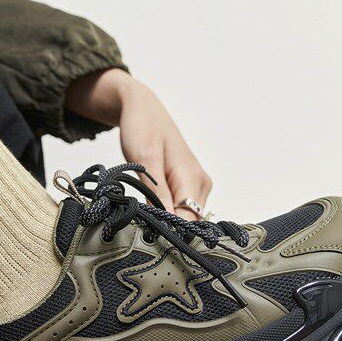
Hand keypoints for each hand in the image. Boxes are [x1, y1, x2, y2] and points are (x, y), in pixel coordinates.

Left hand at [65, 69, 211, 219]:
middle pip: (189, 222)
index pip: (190, 220)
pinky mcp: (187, 186)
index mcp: (193, 178)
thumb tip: (165, 221)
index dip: (169, 230)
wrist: (143, 109)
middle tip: (140, 222)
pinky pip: (180, 209)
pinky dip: (165, 211)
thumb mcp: (144, 160)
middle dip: (166, 226)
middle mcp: (201, 184)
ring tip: (144, 209)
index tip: (147, 231)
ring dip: (165, 219)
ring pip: (185, 218)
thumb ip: (156, 192)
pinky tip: (150, 204)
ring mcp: (196, 186)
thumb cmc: (143, 128)